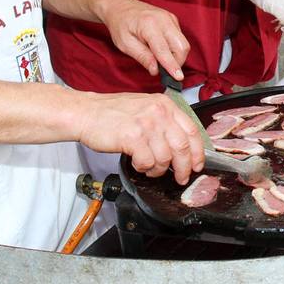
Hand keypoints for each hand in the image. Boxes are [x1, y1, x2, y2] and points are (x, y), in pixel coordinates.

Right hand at [76, 92, 204, 183]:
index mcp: (165, 105)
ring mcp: (146, 125)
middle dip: (184, 168)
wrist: (86, 113)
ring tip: (150, 169)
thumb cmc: (112, 113)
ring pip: (165, 158)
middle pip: (183, 147)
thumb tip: (182, 145)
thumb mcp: (146, 107)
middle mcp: (159, 113)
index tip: (197, 164)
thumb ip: (165, 121)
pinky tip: (138, 164)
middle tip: (181, 178)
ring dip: (159, 170)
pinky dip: (144, 168)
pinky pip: (147, 162)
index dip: (198, 152)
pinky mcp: (132, 138)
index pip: (192, 131)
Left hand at [96, 0, 188, 79]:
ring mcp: (170, 18)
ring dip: (176, 56)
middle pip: (182, 46)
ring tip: (160, 59)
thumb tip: (156, 70)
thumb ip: (142, 57)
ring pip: (183, 43)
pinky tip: (161, 49)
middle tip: (164, 71)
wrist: (121, 6)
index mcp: (149, 25)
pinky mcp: (173, 19)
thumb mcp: (125, 44)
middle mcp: (164, 20)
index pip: (164, 50)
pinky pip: (180, 38)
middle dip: (177, 62)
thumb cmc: (120, 25)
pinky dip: (174, 48)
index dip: (172, 66)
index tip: (178, 78)